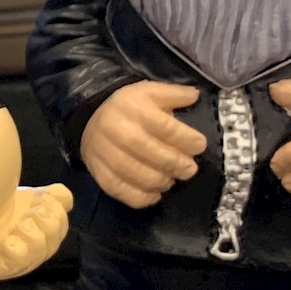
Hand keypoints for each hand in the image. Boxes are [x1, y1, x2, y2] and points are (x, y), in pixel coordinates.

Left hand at [0, 184, 73, 277]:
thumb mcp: (25, 191)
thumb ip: (50, 195)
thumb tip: (63, 197)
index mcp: (32, 219)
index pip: (60, 218)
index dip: (58, 207)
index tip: (43, 198)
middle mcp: (24, 239)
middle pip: (56, 235)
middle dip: (48, 220)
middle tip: (29, 213)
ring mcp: (12, 255)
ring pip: (43, 249)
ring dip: (33, 235)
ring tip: (16, 227)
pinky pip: (20, 263)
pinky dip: (17, 251)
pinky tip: (5, 243)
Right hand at [78, 82, 204, 208]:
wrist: (90, 120)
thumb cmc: (128, 107)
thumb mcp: (149, 91)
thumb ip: (174, 93)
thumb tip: (195, 96)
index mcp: (133, 108)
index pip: (167, 128)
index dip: (188, 140)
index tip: (200, 146)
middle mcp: (119, 132)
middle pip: (157, 155)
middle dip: (179, 165)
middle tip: (190, 168)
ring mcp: (108, 156)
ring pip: (143, 177)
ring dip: (164, 181)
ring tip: (172, 178)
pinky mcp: (101, 176)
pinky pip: (126, 193)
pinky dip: (145, 197)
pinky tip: (156, 192)